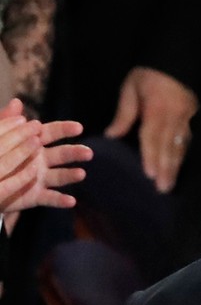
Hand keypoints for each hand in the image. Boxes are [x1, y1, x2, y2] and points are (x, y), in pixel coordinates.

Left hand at [0, 98, 90, 212]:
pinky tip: (71, 202)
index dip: (66, 130)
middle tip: (88, 153)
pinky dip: (61, 200)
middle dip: (75, 152)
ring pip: (60, 175)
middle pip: (62, 154)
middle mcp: (43, 159)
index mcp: (35, 142)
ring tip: (81, 174)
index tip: (78, 128)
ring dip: (72, 175)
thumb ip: (7, 122)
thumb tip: (17, 102)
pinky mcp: (37, 196)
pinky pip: (50, 198)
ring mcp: (41, 178)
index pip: (53, 133)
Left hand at [105, 67, 197, 192]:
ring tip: (171, 184)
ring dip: (176, 166)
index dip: (151, 156)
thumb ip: (124, 113)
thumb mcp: (130, 89)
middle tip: (163, 189)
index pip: (153, 136)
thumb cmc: (147, 76)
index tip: (150, 174)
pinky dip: (185, 156)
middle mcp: (175, 117)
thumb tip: (112, 136)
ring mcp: (187, 118)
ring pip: (182, 146)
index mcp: (157, 109)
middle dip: (166, 168)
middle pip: (170, 146)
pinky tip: (181, 168)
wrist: (174, 61)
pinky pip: (189, 141)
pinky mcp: (193, 118)